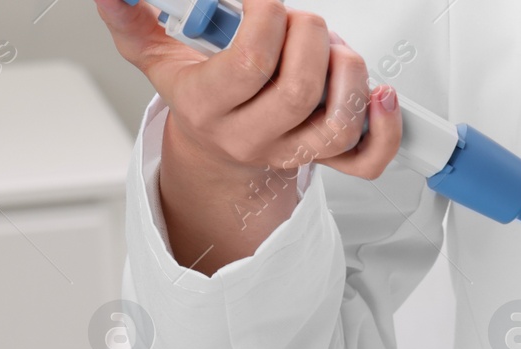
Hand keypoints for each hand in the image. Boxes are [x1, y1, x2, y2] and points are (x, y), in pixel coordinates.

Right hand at [94, 0, 401, 270]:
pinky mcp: (329, 162)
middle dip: (311, 37)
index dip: (268, 15)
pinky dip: (385, 127)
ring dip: (348, 72)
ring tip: (335, 49)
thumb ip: (135, 26)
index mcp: (209, 107)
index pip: (251, 61)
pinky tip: (382, 94)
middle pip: (299, 88)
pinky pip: (367, 160)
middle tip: (304, 21)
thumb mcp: (161, 61)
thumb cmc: (204, 98)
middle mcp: (254, 136)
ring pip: (337, 121)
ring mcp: (294, 152)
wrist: (221, 153)